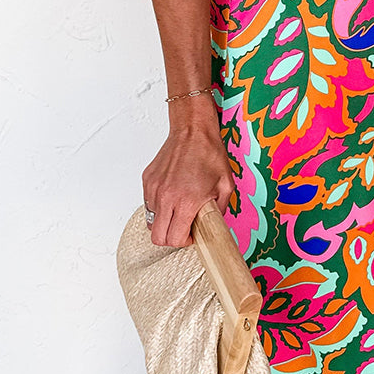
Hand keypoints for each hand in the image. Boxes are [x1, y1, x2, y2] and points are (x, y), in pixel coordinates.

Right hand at [142, 98, 235, 247]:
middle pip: (158, 237)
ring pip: (151, 222)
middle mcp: (166, 197)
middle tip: (183, 228)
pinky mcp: (147, 181)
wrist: (192, 131)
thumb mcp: (226, 185)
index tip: (191, 235)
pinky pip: (148, 204)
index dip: (184, 242)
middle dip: (171, 238)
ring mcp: (154, 189)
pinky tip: (172, 197)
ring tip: (178, 211)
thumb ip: (219, 210)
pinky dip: (158, 207)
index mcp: (186, 201)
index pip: (174, 238)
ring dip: (164, 222)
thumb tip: (214, 226)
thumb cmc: (210, 154)